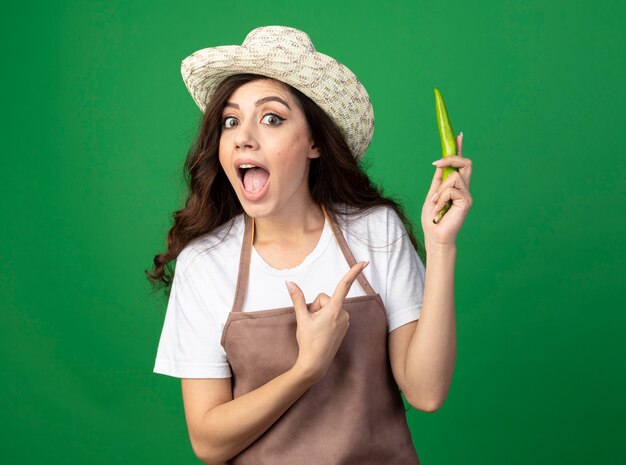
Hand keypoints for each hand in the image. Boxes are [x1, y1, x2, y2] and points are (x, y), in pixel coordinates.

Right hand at [285, 261, 367, 382]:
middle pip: (325, 299)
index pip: (344, 286)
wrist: (315, 364)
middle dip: (316, 307)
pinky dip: (325, 319)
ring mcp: (344, 321)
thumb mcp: (301, 318)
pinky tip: (321, 331)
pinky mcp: (344, 326)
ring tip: (316, 328)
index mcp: (334, 310)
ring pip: (329, 307)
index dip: (353, 272)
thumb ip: (297, 298)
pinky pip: (333, 315)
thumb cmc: (308, 342)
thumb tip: (289, 282)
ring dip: (320, 314)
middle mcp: (343, 314)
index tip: (364, 262)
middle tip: (311, 322)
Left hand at [421, 132, 473, 247]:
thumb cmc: (433, 219)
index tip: (458, 135)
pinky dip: (441, 198)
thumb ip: (438, 180)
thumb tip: (440, 163)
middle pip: (465, 163)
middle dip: (451, 158)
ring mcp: (467, 194)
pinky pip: (451, 189)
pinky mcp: (467, 201)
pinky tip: (439, 210)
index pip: (460, 164)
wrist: (435, 236)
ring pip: (453, 177)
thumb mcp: (433, 194)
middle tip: (437, 164)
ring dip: (440, 190)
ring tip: (436, 204)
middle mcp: (464, 188)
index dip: (460, 149)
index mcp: (455, 186)